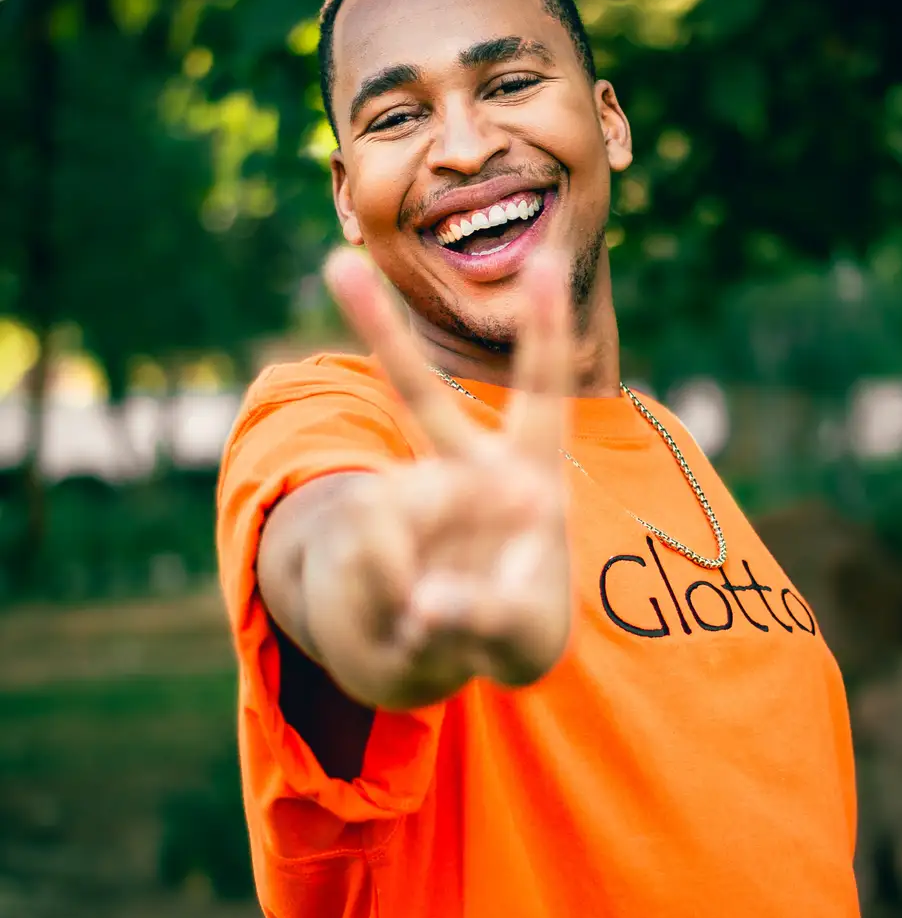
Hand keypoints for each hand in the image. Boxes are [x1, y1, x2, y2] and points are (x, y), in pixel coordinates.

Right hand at [305, 246, 573, 709]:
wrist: (455, 653)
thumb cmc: (513, 624)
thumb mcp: (525, 635)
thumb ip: (486, 615)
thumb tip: (420, 607)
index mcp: (528, 474)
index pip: (539, 397)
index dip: (544, 334)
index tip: (548, 263)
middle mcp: (466, 472)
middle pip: (420, 399)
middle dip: (379, 330)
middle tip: (337, 264)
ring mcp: (410, 502)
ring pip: (387, 511)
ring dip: (406, 567)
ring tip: (432, 618)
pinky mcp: (368, 541)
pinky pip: (370, 569)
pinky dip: (396, 607)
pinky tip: (416, 630)